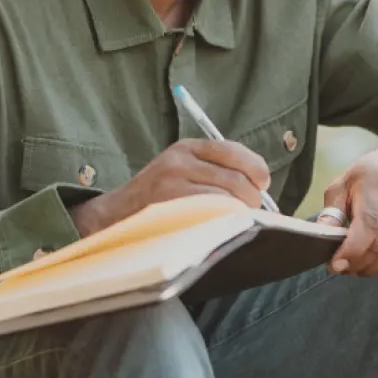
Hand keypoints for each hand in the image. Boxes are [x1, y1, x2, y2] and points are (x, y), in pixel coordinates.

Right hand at [69, 139, 270, 236]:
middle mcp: (179, 161)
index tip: (263, 182)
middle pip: (236, 179)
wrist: (113, 215)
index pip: (233, 151)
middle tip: (254, 211)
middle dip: (252, 199)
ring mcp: (173, 186)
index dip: (255, 168)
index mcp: (186, 147)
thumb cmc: (157, 197)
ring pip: (227, 200)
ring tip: (240, 222)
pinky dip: (225, 224)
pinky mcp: (170, 210)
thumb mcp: (180, 169)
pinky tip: (225, 230)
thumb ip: (213, 169)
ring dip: (241, 215)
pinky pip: (211, 217)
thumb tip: (260, 185)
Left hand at [318, 140, 377, 276]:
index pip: (368, 223)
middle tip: (345, 267)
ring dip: (376, 267)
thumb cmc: (370, 175)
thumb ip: (333, 210)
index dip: (352, 249)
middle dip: (360, 261)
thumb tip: (324, 238)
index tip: (335, 265)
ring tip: (360, 266)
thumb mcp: (345, 183)